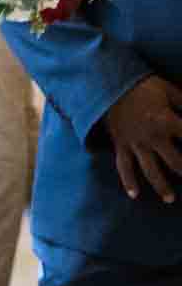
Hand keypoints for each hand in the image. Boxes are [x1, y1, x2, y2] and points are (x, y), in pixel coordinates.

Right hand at [102, 76, 181, 203]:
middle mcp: (154, 137)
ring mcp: (136, 144)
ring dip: (162, 186)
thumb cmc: (143, 87)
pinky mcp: (121, 146)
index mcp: (167, 121)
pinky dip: (128, 181)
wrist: (111, 86)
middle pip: (175, 161)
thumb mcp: (169, 90)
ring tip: (170, 199)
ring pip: (151, 170)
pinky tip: (134, 195)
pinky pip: (124, 167)